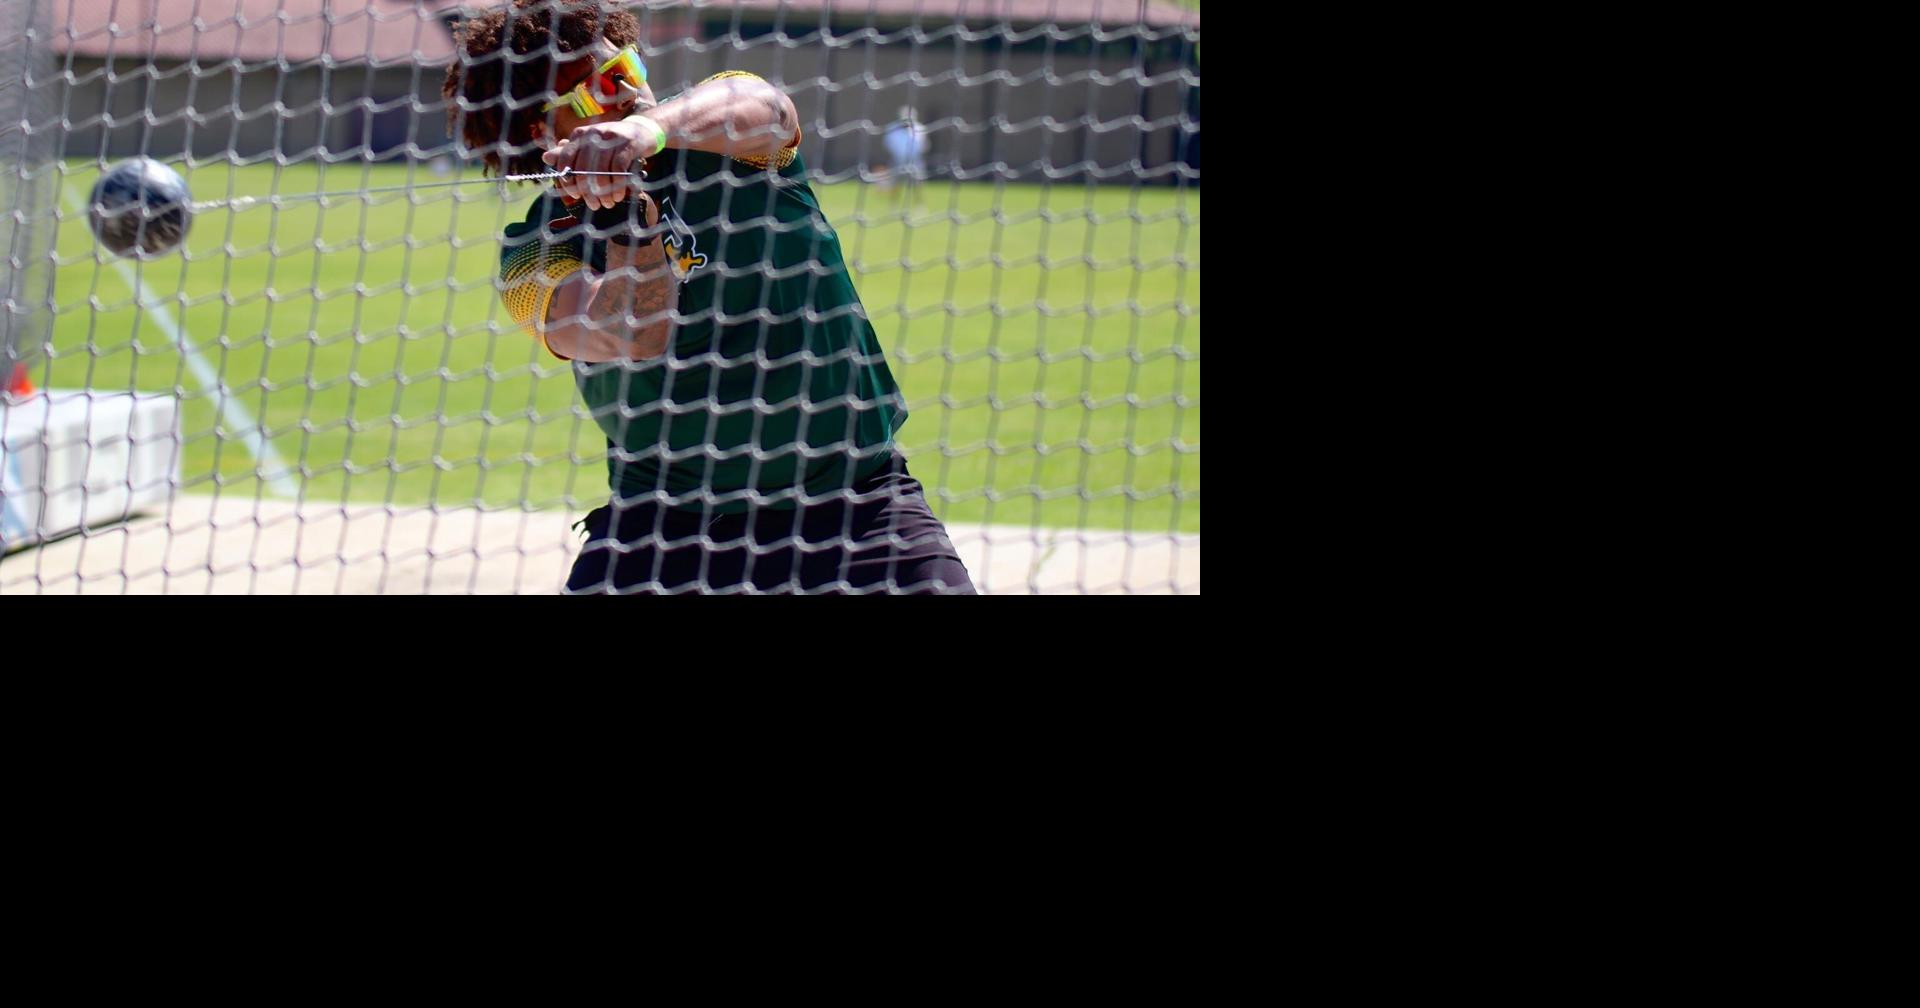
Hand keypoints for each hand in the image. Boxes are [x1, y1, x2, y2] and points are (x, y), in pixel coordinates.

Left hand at [541, 116, 665, 209]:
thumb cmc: (611, 143)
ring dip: (604, 193)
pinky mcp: (628, 144)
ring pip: (600, 173)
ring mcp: (611, 138)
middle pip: (583, 170)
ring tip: (608, 203)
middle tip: (595, 205)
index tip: (575, 195)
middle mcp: (593, 134)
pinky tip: (619, 196)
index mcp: (580, 134)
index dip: (568, 181)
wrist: (641, 130)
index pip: (565, 159)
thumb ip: (568, 153)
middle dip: (588, 193)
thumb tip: (545, 158)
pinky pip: (618, 170)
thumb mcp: (589, 146)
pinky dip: (618, 187)